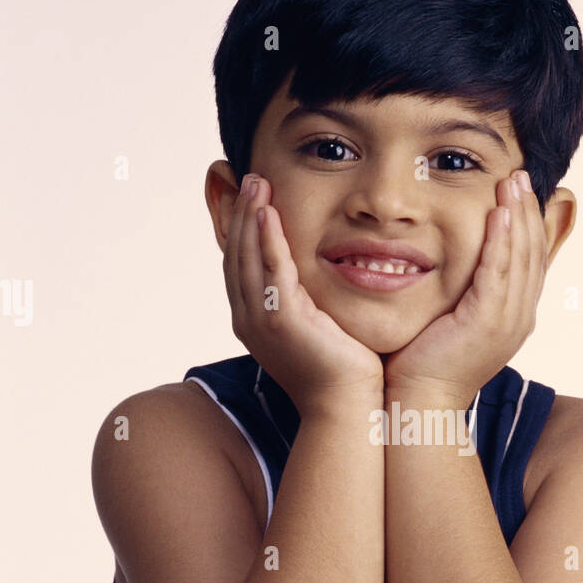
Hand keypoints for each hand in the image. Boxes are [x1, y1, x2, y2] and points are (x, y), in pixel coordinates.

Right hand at [223, 174, 383, 414]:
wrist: (347, 405)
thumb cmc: (340, 370)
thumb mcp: (316, 327)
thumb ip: (306, 300)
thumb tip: (312, 280)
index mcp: (253, 320)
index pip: (239, 264)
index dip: (238, 227)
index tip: (245, 194)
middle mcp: (248, 319)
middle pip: (235, 255)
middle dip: (239, 213)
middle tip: (248, 176)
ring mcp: (260, 320)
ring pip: (247, 257)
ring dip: (249, 216)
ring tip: (256, 182)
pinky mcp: (281, 320)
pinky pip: (270, 269)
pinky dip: (266, 238)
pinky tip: (266, 212)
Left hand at [384, 169, 546, 406]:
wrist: (421, 402)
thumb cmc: (425, 364)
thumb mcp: (452, 321)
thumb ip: (462, 294)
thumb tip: (455, 268)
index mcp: (514, 317)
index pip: (530, 261)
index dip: (528, 223)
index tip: (521, 191)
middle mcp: (518, 318)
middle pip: (532, 254)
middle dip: (528, 211)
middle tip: (523, 175)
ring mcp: (506, 321)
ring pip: (520, 258)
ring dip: (518, 216)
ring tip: (513, 182)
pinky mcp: (486, 322)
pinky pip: (499, 273)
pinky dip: (501, 241)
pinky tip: (499, 213)